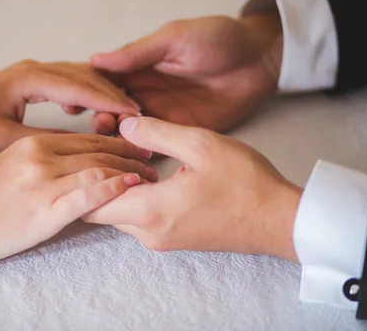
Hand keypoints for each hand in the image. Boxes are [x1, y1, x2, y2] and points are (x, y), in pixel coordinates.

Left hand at [0, 60, 140, 154]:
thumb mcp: (4, 138)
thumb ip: (45, 140)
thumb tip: (84, 146)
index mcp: (29, 78)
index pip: (80, 87)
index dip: (110, 101)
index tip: (134, 115)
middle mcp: (35, 68)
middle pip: (86, 76)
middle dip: (114, 95)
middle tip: (137, 118)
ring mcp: (34, 71)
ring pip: (79, 76)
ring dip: (103, 93)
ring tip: (123, 116)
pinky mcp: (32, 79)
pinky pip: (68, 81)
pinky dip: (87, 93)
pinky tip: (92, 110)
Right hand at [0, 133, 157, 270]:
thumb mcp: (8, 166)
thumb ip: (41, 160)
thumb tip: (74, 164)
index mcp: (32, 143)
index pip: (86, 138)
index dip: (117, 141)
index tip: (136, 148)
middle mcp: (40, 156)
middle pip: (98, 149)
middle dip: (131, 153)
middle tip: (153, 160)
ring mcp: (43, 181)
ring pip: (99, 167)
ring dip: (131, 171)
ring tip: (151, 178)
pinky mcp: (45, 209)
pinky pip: (89, 193)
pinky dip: (115, 187)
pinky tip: (132, 187)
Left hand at [83, 117, 301, 260]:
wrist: (279, 220)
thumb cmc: (245, 182)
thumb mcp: (201, 144)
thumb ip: (157, 133)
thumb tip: (124, 125)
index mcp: (150, 211)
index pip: (91, 203)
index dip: (87, 176)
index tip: (96, 151)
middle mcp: (149, 233)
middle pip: (101, 211)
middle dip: (99, 181)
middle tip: (109, 150)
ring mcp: (161, 241)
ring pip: (119, 215)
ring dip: (118, 190)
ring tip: (129, 158)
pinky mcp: (172, 240)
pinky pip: (138, 220)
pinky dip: (134, 199)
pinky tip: (149, 175)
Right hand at [90, 13, 282, 134]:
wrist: (259, 59)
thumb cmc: (217, 38)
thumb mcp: (174, 39)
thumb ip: (137, 53)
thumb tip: (95, 59)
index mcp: (137, 65)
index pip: (102, 80)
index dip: (85, 91)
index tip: (71, 103)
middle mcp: (143, 90)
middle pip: (110, 108)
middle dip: (100, 117)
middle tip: (100, 124)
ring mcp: (161, 112)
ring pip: (128, 128)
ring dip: (117, 135)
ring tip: (114, 140)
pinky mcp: (180, 130)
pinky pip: (155, 142)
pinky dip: (141, 149)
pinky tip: (132, 155)